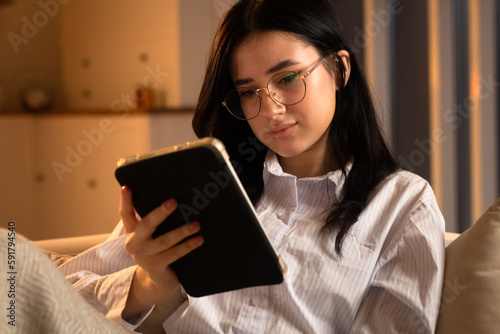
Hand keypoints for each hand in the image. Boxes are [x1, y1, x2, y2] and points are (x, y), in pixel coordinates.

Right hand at [120, 186, 203, 319]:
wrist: (157, 280)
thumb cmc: (156, 251)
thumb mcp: (150, 236)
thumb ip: (152, 220)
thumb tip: (171, 198)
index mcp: (132, 232)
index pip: (125, 214)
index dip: (125, 201)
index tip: (127, 187)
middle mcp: (134, 243)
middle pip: (147, 224)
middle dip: (160, 212)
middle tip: (174, 201)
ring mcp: (144, 256)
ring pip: (165, 241)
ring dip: (182, 231)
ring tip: (197, 224)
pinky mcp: (156, 266)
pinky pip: (174, 254)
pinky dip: (188, 246)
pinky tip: (199, 239)